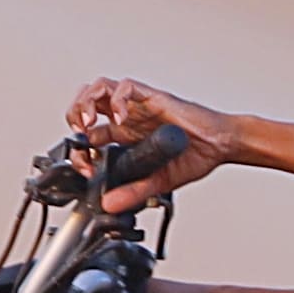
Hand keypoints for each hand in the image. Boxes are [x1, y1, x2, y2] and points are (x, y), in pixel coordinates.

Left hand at [65, 77, 236, 212]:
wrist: (219, 145)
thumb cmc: (194, 156)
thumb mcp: (157, 182)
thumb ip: (132, 192)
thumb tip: (109, 205)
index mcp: (126, 136)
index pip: (89, 133)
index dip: (80, 147)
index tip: (84, 164)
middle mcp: (128, 117)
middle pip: (86, 102)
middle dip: (74, 115)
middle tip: (79, 135)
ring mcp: (138, 105)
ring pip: (100, 88)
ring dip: (87, 102)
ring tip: (89, 122)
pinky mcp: (152, 97)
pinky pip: (127, 87)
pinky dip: (118, 100)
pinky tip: (121, 120)